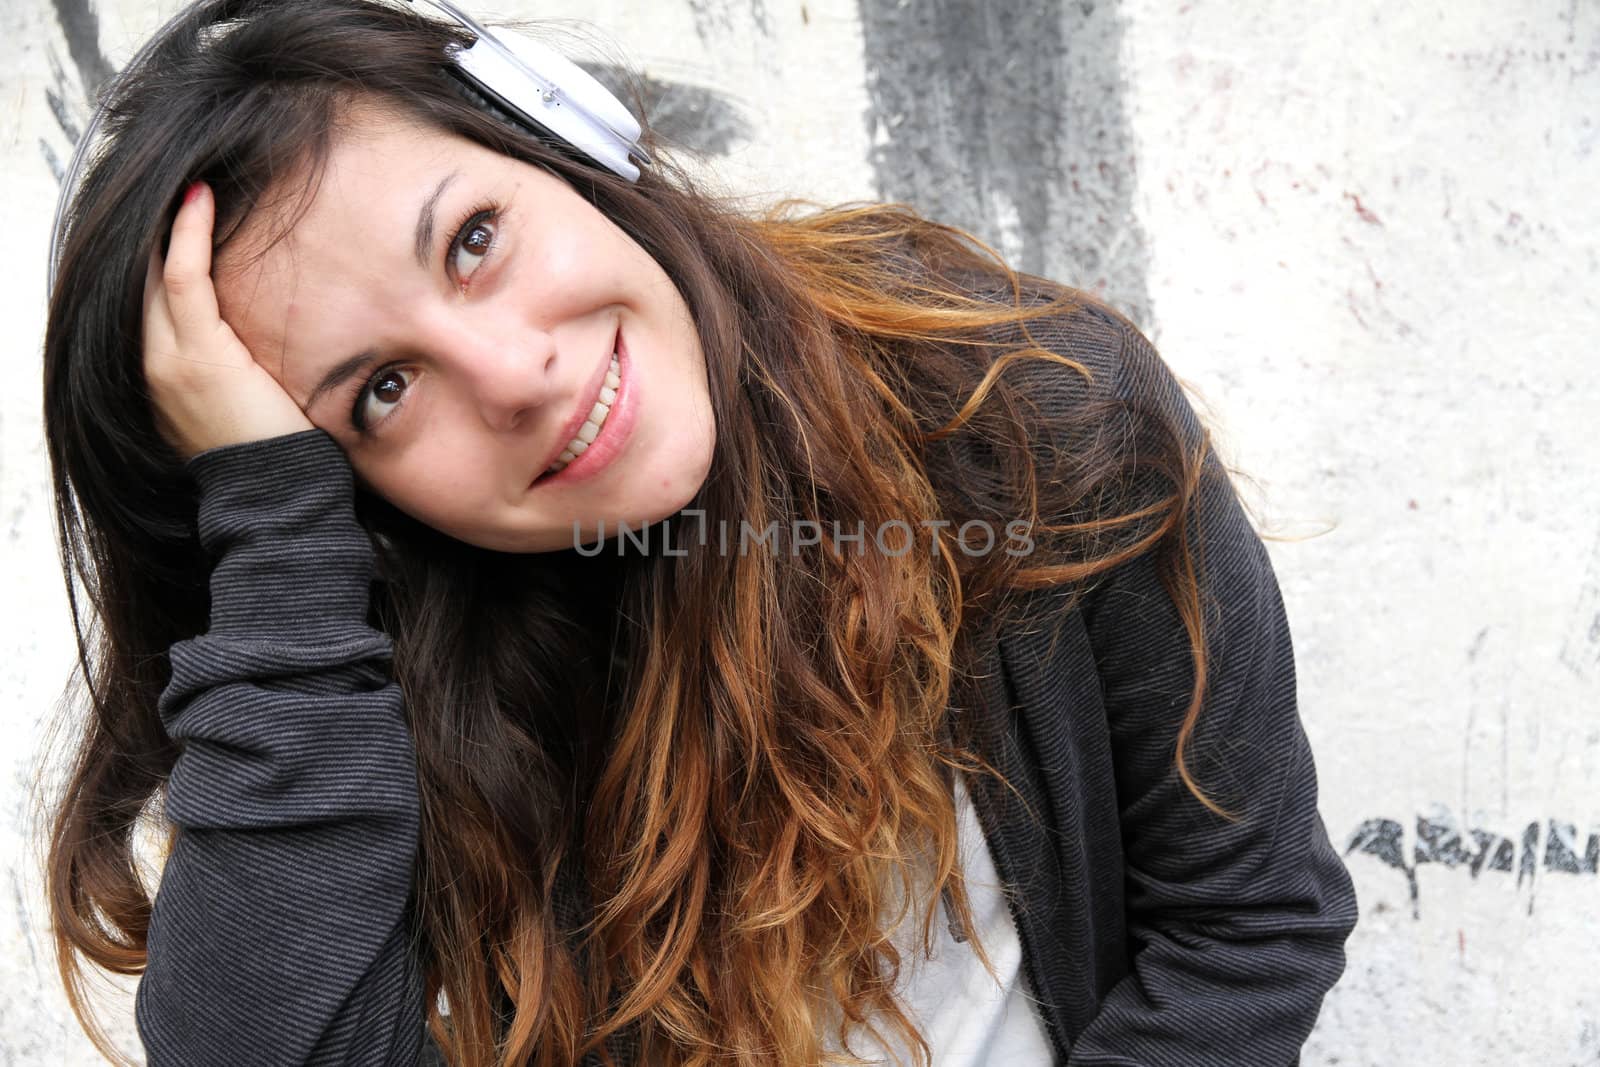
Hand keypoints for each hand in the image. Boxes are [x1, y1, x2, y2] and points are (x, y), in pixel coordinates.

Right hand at [142, 181, 313, 460]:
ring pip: (153, 273)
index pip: (143, 298)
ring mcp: (167, 360)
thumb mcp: (238, 404)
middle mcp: (149, 365)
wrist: (275, 498)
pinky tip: (198, 199)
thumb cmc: (272, 456)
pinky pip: (183, 279)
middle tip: (171, 175)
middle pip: (136, 278)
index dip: (152, 249)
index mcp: (156, 376)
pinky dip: (189, 236)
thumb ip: (230, 365)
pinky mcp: (199, 357)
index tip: (172, 208)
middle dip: (150, 227)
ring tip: (186, 175)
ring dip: (168, 220)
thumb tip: (254, 337)